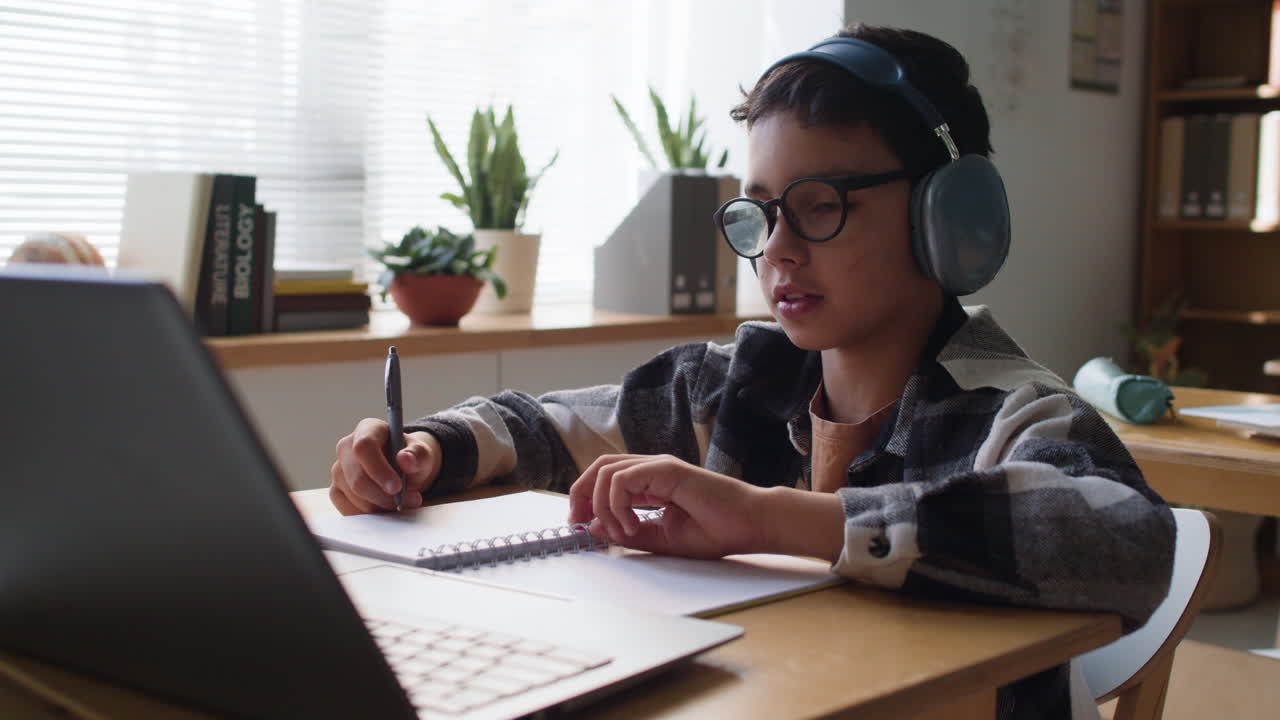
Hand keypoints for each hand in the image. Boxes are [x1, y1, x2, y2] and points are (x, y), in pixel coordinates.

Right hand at [330, 418, 441, 514]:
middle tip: (410, 501)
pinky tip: (385, 508)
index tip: (397, 487)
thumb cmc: (411, 458)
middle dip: (384, 496)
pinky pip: (348, 509)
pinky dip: (369, 514)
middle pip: (357, 477)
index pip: (364, 446)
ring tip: (401, 502)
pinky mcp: (336, 490)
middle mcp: (346, 447)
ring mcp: (338, 470)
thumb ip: (417, 455)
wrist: (404, 471)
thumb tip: (405, 459)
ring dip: (380, 506)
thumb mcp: (421, 454)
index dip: (378, 469)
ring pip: (354, 496)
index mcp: (367, 429)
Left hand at [567, 454, 764, 558]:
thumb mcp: (661, 539)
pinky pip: (623, 479)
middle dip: (580, 495)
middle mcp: (651, 469)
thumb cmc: (716, 532)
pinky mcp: (667, 469)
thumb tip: (594, 528)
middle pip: (599, 468)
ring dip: (600, 504)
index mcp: (650, 483)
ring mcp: (659, 466)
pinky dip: (617, 505)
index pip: (605, 479)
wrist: (750, 524)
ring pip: (606, 470)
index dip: (586, 500)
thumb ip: (630, 533)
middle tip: (578, 525)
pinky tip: (631, 526)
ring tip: (617, 532)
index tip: (581, 528)